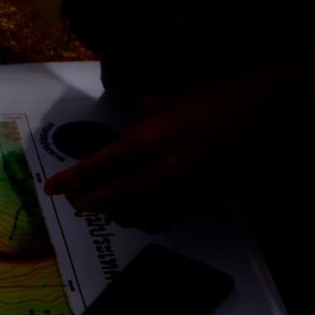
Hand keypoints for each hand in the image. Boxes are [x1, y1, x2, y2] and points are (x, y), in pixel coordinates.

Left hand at [44, 75, 280, 229]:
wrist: (262, 107)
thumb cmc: (209, 95)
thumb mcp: (161, 100)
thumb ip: (134, 126)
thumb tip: (118, 144)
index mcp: (144, 141)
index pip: (95, 168)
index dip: (71, 180)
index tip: (52, 188)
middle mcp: (158, 170)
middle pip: (109, 198)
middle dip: (86, 201)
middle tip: (74, 200)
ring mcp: (179, 187)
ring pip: (133, 213)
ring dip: (112, 213)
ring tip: (100, 207)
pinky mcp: (199, 196)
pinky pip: (161, 219)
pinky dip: (142, 219)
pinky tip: (134, 215)